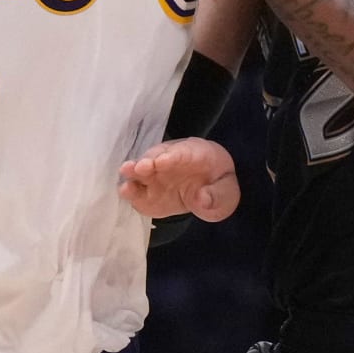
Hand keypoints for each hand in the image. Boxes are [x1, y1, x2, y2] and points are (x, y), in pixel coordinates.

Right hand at [118, 137, 239, 222]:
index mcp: (196, 154)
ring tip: (127, 176)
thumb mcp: (227, 193)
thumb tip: (202, 199)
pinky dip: (132, 191)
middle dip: (148, 161)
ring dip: (134, 172)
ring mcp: (157, 174)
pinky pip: (138, 190)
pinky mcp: (148, 190)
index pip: (183, 153)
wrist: (208, 188)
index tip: (162, 162)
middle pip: (156, 157)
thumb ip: (218, 196)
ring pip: (142, 170)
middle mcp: (170, 160)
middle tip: (140, 167)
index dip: (172, 156)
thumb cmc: (218, 186)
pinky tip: (126, 191)